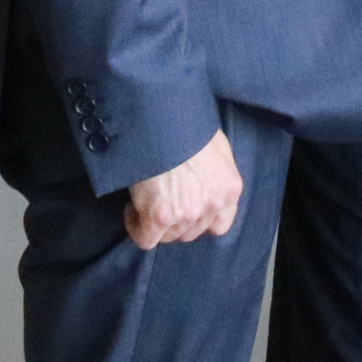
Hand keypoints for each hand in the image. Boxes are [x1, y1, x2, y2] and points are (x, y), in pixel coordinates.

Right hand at [124, 128, 242, 250]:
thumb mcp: (217, 148)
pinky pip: (146, 239)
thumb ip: (216, 175)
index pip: (219, 225)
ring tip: (147, 200)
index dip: (200, 221)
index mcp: (230, 189)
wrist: (164, 121)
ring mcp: (188, 213)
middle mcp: (212, 205)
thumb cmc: (187, 126)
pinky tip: (132, 209)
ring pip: (169, 236)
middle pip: (191, 232)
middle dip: (176, 222)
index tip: (185, 211)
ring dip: (156, 224)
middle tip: (161, 202)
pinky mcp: (160, 218)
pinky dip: (136, 227)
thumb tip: (203, 184)